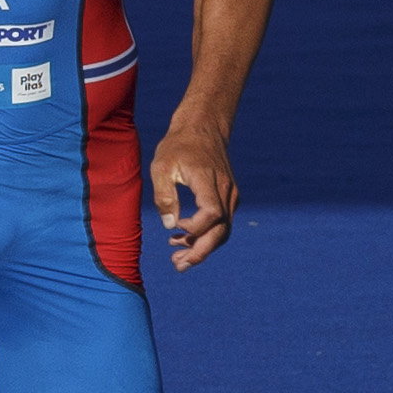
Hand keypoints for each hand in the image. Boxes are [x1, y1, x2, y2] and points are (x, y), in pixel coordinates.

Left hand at [147, 119, 234, 266]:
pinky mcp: (228, 197)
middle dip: (200, 252)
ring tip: (178, 258)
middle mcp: (226, 189)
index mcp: (208, 180)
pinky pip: (222, 223)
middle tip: (178, 265)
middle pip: (221, 230)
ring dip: (202, 248)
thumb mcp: (162, 165)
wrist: (202, 127)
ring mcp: (230, 194)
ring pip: (223, 231)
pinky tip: (183, 239)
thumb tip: (169, 225)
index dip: (195, 228)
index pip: (212, 214)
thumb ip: (164, 195)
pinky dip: (205, 236)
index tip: (175, 228)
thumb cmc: (179, 145)